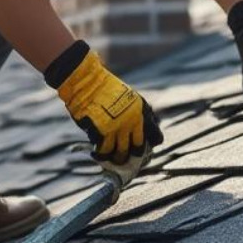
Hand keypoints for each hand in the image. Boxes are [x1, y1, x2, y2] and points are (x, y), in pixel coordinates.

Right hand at [48, 42, 162, 169]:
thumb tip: (138, 131)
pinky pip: (104, 150)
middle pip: (138, 147)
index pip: (154, 135)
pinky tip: (97, 154)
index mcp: (141, 111)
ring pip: (121, 152)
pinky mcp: (103, 132)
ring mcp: (118, 127)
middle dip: (133, 157)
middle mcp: (133, 121)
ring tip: (113, 160)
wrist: (87, 82)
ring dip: (117, 159)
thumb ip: (135, 113)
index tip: (147, 151)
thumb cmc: (104, 89)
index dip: (151, 145)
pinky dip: (101, 154)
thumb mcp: (128, 97)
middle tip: (128, 160)